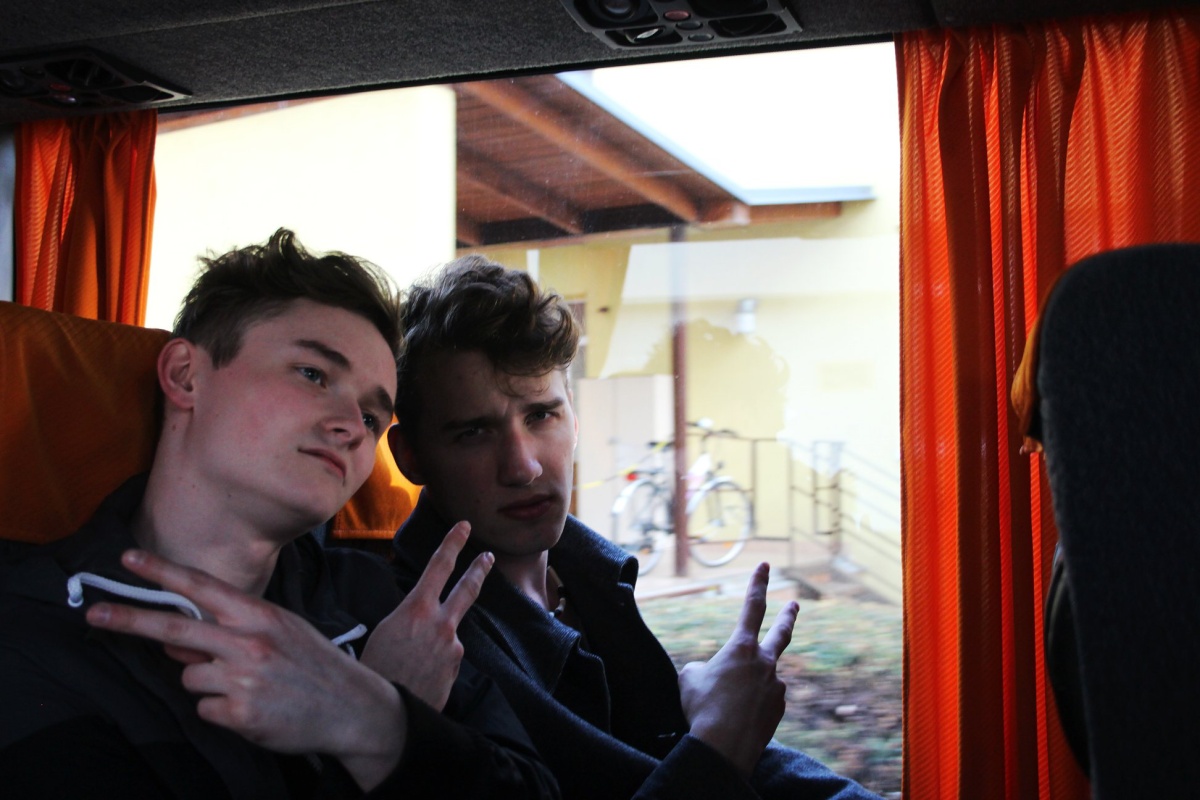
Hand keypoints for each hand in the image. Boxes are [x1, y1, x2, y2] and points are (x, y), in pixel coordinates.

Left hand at [86, 549, 405, 790]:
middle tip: (94, 614)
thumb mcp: (280, 632)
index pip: (201, 587)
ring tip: (248, 687)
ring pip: (189, 675)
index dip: (162, 573)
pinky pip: (204, 709)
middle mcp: (249, 642)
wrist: (353, 709)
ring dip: (207, 683)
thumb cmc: (313, 665)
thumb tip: (174, 640)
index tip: (128, 559)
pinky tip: (254, 709)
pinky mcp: (241, 714)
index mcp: (259, 615)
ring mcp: (243, 679)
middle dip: (130, 619)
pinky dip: (222, 711)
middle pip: (174, 627)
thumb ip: (231, 629)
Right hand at [361, 521, 491, 709]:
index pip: (439, 565)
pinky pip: (446, 658)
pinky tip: (417, 677)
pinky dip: (434, 664)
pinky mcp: (457, 667)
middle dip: (478, 569)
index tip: (464, 526)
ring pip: (448, 634)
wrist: (385, 711)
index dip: (453, 542)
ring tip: (408, 664)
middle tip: (488, 556)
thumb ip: (408, 618)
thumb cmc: (374, 669)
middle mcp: (441, 623)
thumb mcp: (383, 631)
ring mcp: (453, 646)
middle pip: (467, 589)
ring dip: (433, 644)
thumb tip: (418, 619)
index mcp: (416, 608)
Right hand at [678, 562, 797, 776]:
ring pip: (761, 678)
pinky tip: (736, 718)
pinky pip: (763, 700)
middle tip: (795, 605)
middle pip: (781, 633)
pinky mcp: (779, 709)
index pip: (752, 606)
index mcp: (742, 648)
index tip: (765, 566)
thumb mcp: (690, 678)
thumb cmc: (702, 708)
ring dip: (747, 686)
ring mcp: (775, 686)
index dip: (758, 584)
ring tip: (725, 705)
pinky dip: (750, 705)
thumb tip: (714, 673)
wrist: (724, 747)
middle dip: (788, 617)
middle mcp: (764, 663)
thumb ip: (704, 667)